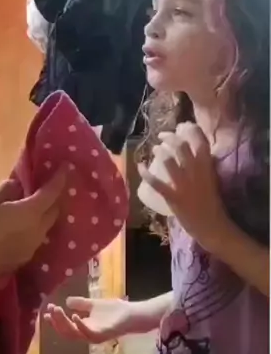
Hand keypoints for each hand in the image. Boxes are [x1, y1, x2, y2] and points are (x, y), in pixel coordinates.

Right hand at [0, 170, 66, 285]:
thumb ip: (6, 190)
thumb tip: (18, 187)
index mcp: (30, 215)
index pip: (52, 194)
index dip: (59, 179)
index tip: (65, 168)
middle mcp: (35, 234)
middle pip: (53, 213)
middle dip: (53, 198)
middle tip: (46, 185)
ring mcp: (28, 251)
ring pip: (44, 229)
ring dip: (43, 215)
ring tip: (34, 203)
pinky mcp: (18, 262)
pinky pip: (33, 241)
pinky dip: (32, 229)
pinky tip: (21, 225)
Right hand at [44, 297, 157, 343]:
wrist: (133, 314)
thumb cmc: (116, 311)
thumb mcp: (94, 305)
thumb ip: (81, 304)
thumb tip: (66, 301)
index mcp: (84, 327)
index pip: (66, 327)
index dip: (54, 321)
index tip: (45, 312)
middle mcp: (87, 334)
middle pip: (67, 332)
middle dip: (56, 321)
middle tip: (50, 309)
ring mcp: (95, 336)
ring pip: (74, 334)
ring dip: (64, 323)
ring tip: (57, 310)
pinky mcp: (103, 334)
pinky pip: (88, 334)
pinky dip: (80, 325)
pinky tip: (74, 315)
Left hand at [138, 122, 229, 251]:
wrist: (213, 227)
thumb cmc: (212, 204)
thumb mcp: (211, 179)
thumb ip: (204, 166)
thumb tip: (194, 152)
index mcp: (207, 168)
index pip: (201, 142)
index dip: (190, 130)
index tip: (182, 126)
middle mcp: (196, 173)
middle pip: (181, 146)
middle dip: (170, 137)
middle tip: (162, 136)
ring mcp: (184, 185)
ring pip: (168, 161)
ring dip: (159, 152)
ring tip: (155, 149)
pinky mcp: (174, 197)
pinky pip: (157, 183)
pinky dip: (146, 173)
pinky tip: (140, 166)